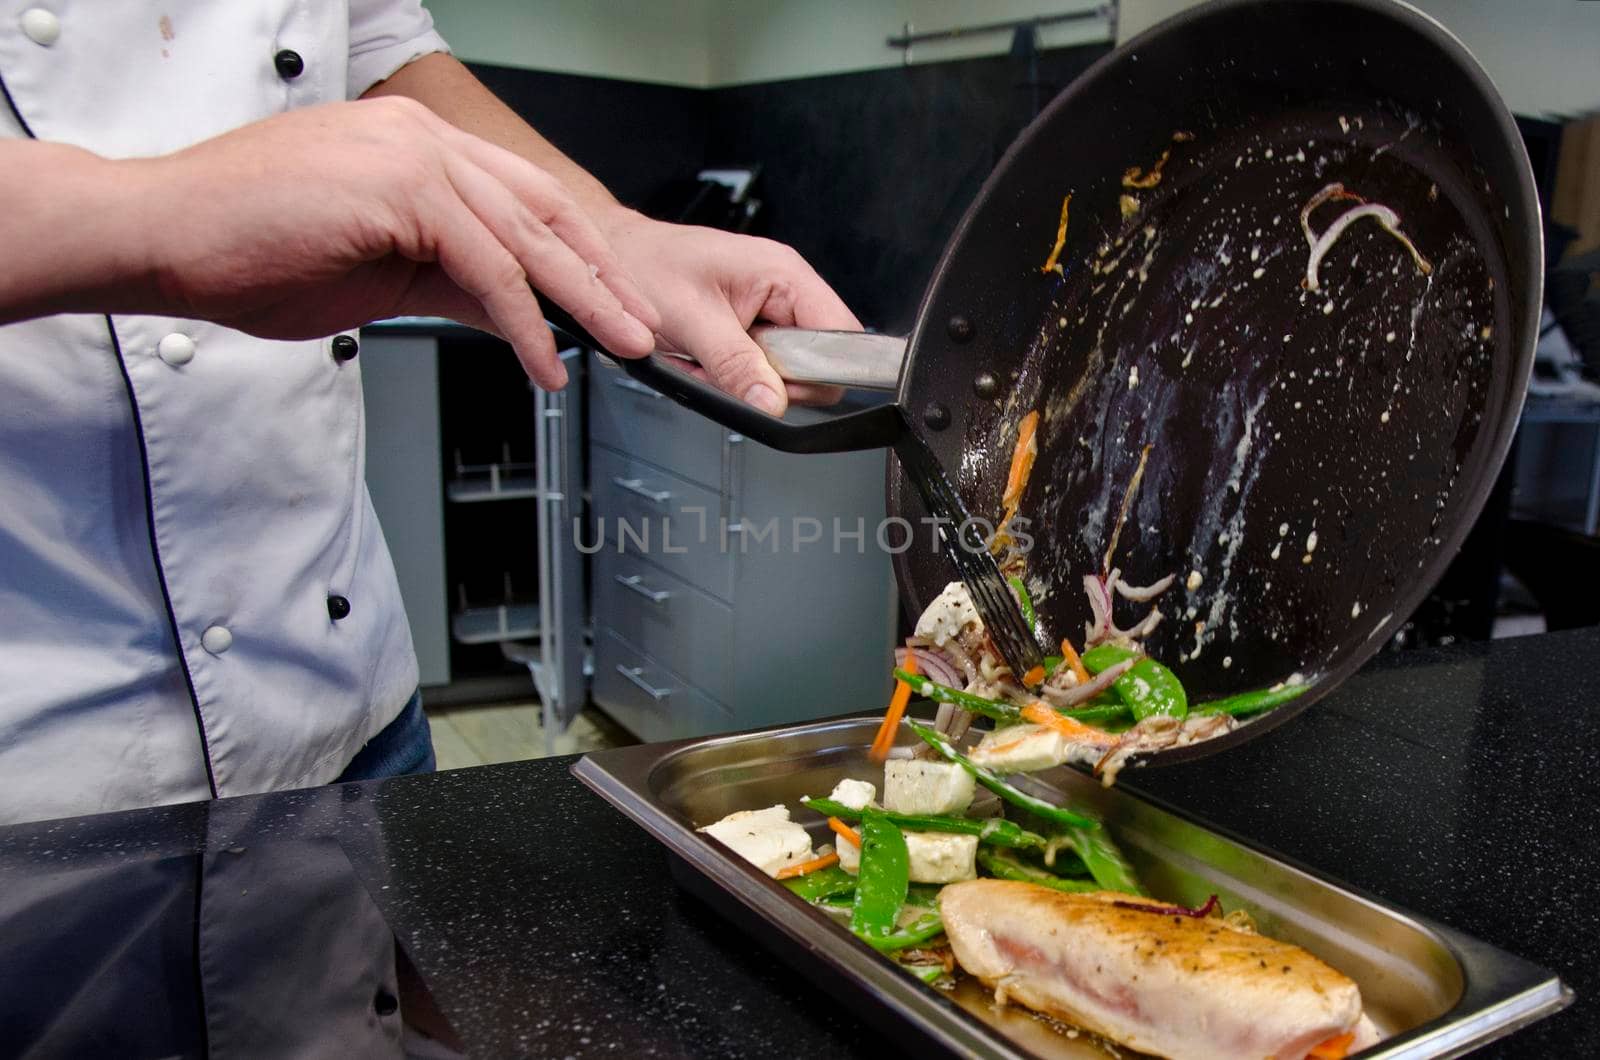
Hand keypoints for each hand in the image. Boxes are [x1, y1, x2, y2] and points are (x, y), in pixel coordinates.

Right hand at [131, 98, 658, 387]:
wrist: (159, 235)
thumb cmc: (248, 250)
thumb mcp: (378, 271)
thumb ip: (450, 280)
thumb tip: (514, 312)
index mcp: (416, 147)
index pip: (524, 200)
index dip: (576, 255)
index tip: (611, 302)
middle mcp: (421, 139)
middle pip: (543, 212)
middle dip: (601, 276)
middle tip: (644, 327)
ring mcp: (411, 156)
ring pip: (527, 238)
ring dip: (584, 302)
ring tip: (622, 348)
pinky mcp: (398, 191)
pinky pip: (485, 266)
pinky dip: (524, 321)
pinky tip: (544, 360)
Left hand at [597, 211, 861, 414]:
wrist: (614, 259)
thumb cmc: (644, 266)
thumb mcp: (690, 319)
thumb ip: (735, 363)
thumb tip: (773, 402)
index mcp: (784, 273)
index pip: (841, 335)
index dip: (817, 370)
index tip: (776, 382)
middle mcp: (785, 289)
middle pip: (818, 361)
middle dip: (772, 379)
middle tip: (727, 366)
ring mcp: (771, 310)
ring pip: (788, 372)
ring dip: (747, 379)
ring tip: (708, 358)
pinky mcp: (753, 328)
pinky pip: (762, 370)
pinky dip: (733, 375)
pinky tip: (706, 359)